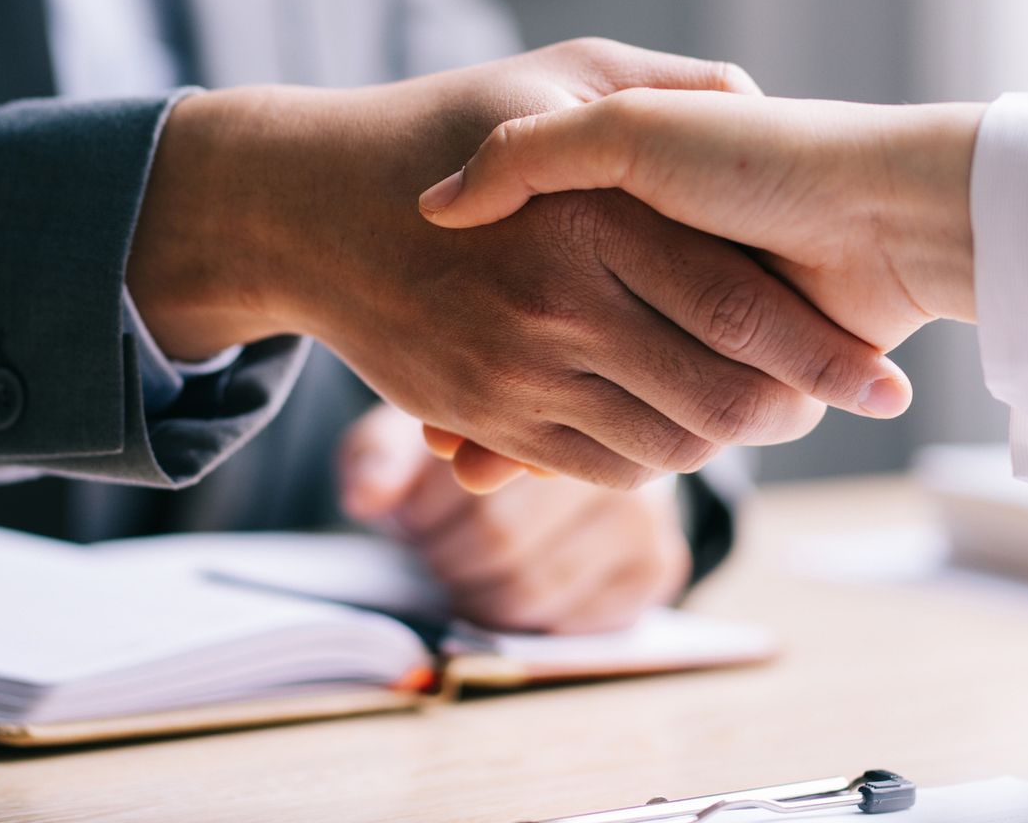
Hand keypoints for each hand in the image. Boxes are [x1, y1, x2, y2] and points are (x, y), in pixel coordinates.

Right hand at [126, 41, 912, 489]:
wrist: (303, 205)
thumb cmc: (439, 118)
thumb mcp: (554, 68)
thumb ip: (661, 83)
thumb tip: (755, 95)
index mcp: (591, 215)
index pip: (735, 304)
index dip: (815, 349)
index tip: (876, 376)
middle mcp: (555, 302)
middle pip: (714, 395)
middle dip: (787, 412)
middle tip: (822, 404)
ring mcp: (514, 369)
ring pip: (664, 444)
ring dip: (725, 441)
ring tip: (762, 414)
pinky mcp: (483, 415)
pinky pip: (598, 468)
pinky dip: (653, 461)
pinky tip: (677, 426)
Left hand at [339, 404, 689, 632]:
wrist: (573, 427)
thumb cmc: (486, 425)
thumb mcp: (425, 418)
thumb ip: (384, 452)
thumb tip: (366, 500)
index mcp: (563, 405)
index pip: (477, 497)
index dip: (427, 523)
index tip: (407, 519)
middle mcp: (618, 453)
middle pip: (503, 548)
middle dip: (447, 561)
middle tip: (428, 550)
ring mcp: (652, 511)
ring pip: (534, 591)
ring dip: (477, 595)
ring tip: (459, 565)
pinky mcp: (661, 563)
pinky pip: (575, 620)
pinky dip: (527, 617)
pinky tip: (508, 584)